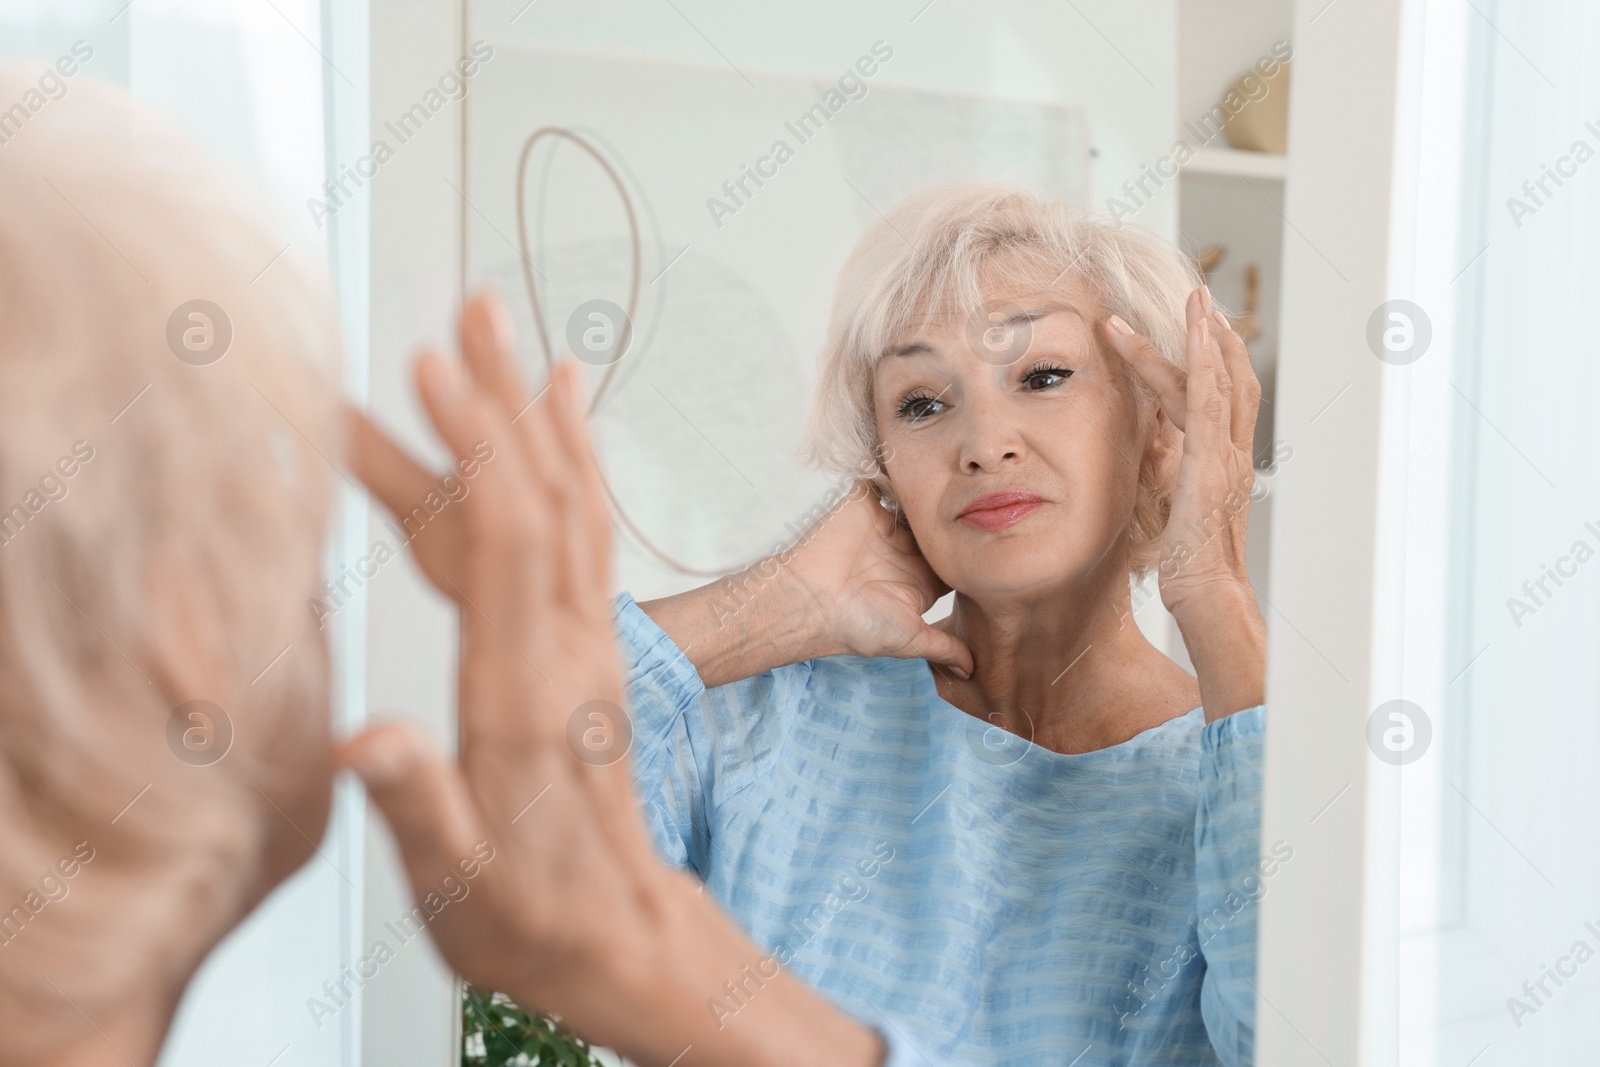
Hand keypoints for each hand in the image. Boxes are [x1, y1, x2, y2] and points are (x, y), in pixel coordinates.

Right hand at [338, 292, 884, 1066]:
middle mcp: (570, 649)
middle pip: (544, 498)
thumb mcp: (458, 882)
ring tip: (509, 333)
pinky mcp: (589, 648)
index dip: (475, 450)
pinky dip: (571, 463)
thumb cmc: (529, 917)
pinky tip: (560, 414)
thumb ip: (419, 805)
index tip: (435, 368)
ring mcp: (588, 643)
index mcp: (525, 693)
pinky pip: (585, 536)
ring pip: (572, 504)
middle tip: (473, 306)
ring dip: (538, 414)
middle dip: (504, 398)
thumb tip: (367, 741)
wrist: (618, 937)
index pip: (508, 544)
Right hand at [641, 484, 972, 688]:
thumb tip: (971, 672)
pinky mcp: (865, 501)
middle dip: (961, 517)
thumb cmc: (855, 625)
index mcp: (918, 580)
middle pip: (941, 528)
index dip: (975, 552)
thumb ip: (942, 648)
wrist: (809, 599)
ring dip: (937, 493)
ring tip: (966, 478)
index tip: (1000, 541)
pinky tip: (931, 468)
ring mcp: (885, 524)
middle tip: (991, 498)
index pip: (954, 561)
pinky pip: (889, 479)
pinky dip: (905, 472)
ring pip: (920, 503)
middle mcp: (903, 551)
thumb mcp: (908, 639)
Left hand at [1102, 287, 1266, 719]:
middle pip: (1229, 378)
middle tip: (1197, 293)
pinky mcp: (1212, 464)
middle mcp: (1232, 454)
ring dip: (1204, 335)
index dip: (1211, 361)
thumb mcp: (1173, 516)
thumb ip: (1169, 487)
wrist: (1207, 601)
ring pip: (1221, 380)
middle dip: (1212, 334)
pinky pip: (1209, 402)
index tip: (1195, 328)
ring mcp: (1227, 457)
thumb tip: (1149, 472)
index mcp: (1222, 465)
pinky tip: (1196, 333)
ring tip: (1192, 297)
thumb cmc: (1187, 571)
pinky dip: (1205, 363)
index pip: (1221, 400)